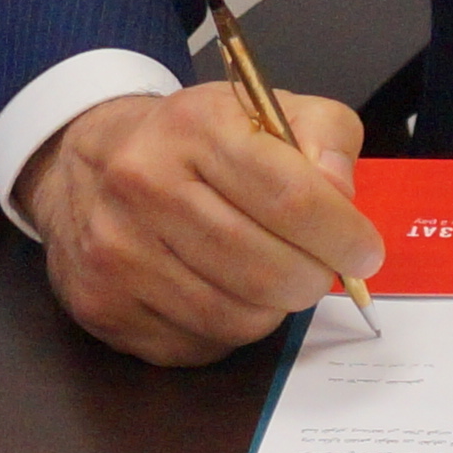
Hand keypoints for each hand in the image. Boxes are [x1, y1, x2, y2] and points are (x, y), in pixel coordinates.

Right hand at [15, 79, 381, 366]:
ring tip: (270, 276)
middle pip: (267, 268)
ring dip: (273, 307)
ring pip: (238, 318)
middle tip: (322, 271)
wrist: (88, 165)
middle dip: (315, 279)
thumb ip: (325, 135)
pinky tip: (223, 292)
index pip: (290, 196)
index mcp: (191, 128)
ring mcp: (117, 253)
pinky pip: (201, 343)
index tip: (364, 252)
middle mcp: (142, 186)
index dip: (342, 235)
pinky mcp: (105, 306)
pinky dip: (230, 328)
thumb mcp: (265, 110)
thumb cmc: (193, 144)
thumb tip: (342, 196)